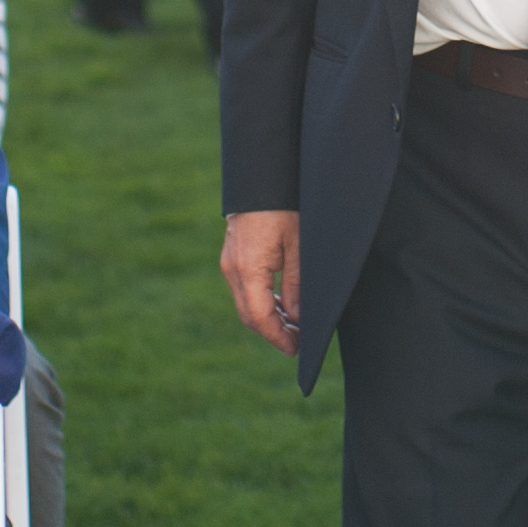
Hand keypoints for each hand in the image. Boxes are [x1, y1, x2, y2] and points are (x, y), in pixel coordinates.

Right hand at [222, 209, 302, 353]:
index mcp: (248, 269)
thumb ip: (296, 285)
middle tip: (297, 342)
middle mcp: (232, 269)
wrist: (261, 177)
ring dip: (267, 317)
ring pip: (245, 302)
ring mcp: (229, 262)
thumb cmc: (284, 207)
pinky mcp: (232, 256)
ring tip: (293, 325)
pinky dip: (261, 301)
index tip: (295, 349)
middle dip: (272, 332)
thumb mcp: (299, 246)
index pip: (259, 317)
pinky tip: (280, 303)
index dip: (277, 337)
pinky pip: (244, 288)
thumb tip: (296, 318)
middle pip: (249, 314)